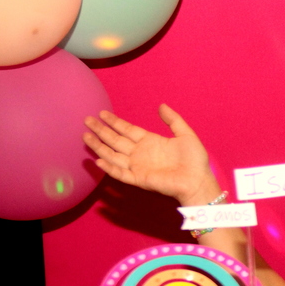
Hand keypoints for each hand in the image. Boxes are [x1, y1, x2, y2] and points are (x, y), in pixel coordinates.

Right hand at [83, 104, 217, 204]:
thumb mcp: (185, 134)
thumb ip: (173, 120)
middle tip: (87, 120)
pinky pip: (121, 173)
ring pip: (113, 155)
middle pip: (116, 140)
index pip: (127, 130)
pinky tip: (98, 160)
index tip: (102, 113)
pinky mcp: (139, 179)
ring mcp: (138, 166)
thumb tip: (161, 106)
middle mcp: (140, 153)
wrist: (198, 180)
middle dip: (101, 131)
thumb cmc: (194, 160)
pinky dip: (110, 168)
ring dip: (99, 147)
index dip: (115, 122)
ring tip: (86, 136)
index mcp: (150, 141)